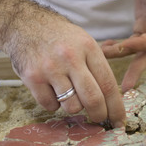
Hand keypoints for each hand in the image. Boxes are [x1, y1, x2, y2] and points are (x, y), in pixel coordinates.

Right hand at [2, 7, 125, 127]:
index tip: (119, 121)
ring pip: (72, 106)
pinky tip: (52, 90)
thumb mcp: (84, 40)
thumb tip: (113, 99)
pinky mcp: (32, 77)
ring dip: (73, 106)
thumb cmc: (60, 36)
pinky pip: (50, 105)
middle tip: (100, 119)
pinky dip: (54, 104)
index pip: (108, 83)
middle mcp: (70, 58)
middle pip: (93, 99)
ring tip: (69, 93)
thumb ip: (97, 66)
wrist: (26, 24)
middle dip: (100, 115)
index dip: (116, 107)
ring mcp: (50, 68)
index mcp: (88, 47)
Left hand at [100, 0, 145, 92]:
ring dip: (127, 63)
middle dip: (137, 68)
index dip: (138, 44)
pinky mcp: (144, 25)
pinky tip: (104, 49)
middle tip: (124, 87)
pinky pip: (134, 43)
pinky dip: (122, 49)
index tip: (118, 48)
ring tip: (110, 78)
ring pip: (142, 50)